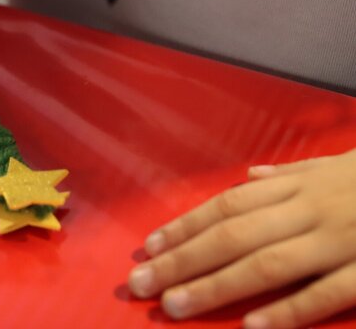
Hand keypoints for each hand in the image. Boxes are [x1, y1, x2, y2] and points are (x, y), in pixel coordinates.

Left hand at [128, 148, 355, 327]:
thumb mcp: (336, 165)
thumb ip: (288, 175)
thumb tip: (245, 179)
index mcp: (300, 186)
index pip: (227, 206)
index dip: (186, 226)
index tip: (150, 248)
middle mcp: (311, 210)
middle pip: (234, 235)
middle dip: (183, 261)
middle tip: (141, 284)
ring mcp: (343, 241)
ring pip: (269, 264)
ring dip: (218, 286)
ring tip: (176, 306)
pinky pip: (328, 294)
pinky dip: (289, 311)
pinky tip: (252, 327)